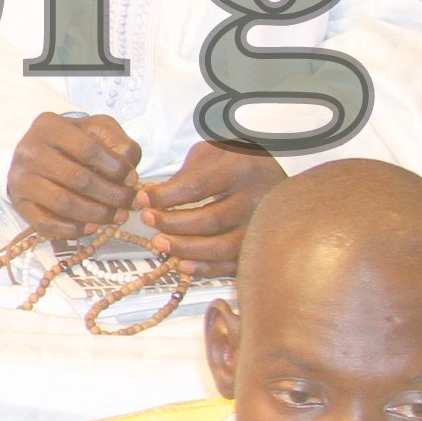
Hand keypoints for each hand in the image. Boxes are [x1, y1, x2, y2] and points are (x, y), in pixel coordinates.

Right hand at [6, 111, 141, 240]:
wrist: (39, 151)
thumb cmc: (74, 141)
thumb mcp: (98, 130)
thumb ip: (119, 143)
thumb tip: (128, 174)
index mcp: (49, 126)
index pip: (88, 149)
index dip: (115, 168)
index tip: (132, 180)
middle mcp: (29, 150)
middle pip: (77, 179)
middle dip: (111, 195)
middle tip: (129, 204)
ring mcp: (20, 178)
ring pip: (63, 203)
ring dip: (96, 215)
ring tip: (116, 217)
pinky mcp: (18, 202)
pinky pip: (44, 223)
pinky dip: (71, 230)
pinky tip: (91, 227)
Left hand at [138, 141, 285, 276]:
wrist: (279, 168)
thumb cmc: (237, 159)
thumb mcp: (212, 152)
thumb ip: (185, 173)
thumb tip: (152, 197)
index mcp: (241, 170)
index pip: (197, 186)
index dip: (165, 196)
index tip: (142, 199)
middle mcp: (257, 199)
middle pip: (211, 220)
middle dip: (173, 224)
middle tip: (149, 220)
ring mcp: (263, 225)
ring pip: (224, 246)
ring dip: (187, 249)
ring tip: (160, 243)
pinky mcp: (263, 244)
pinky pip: (235, 263)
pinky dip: (208, 268)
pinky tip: (184, 264)